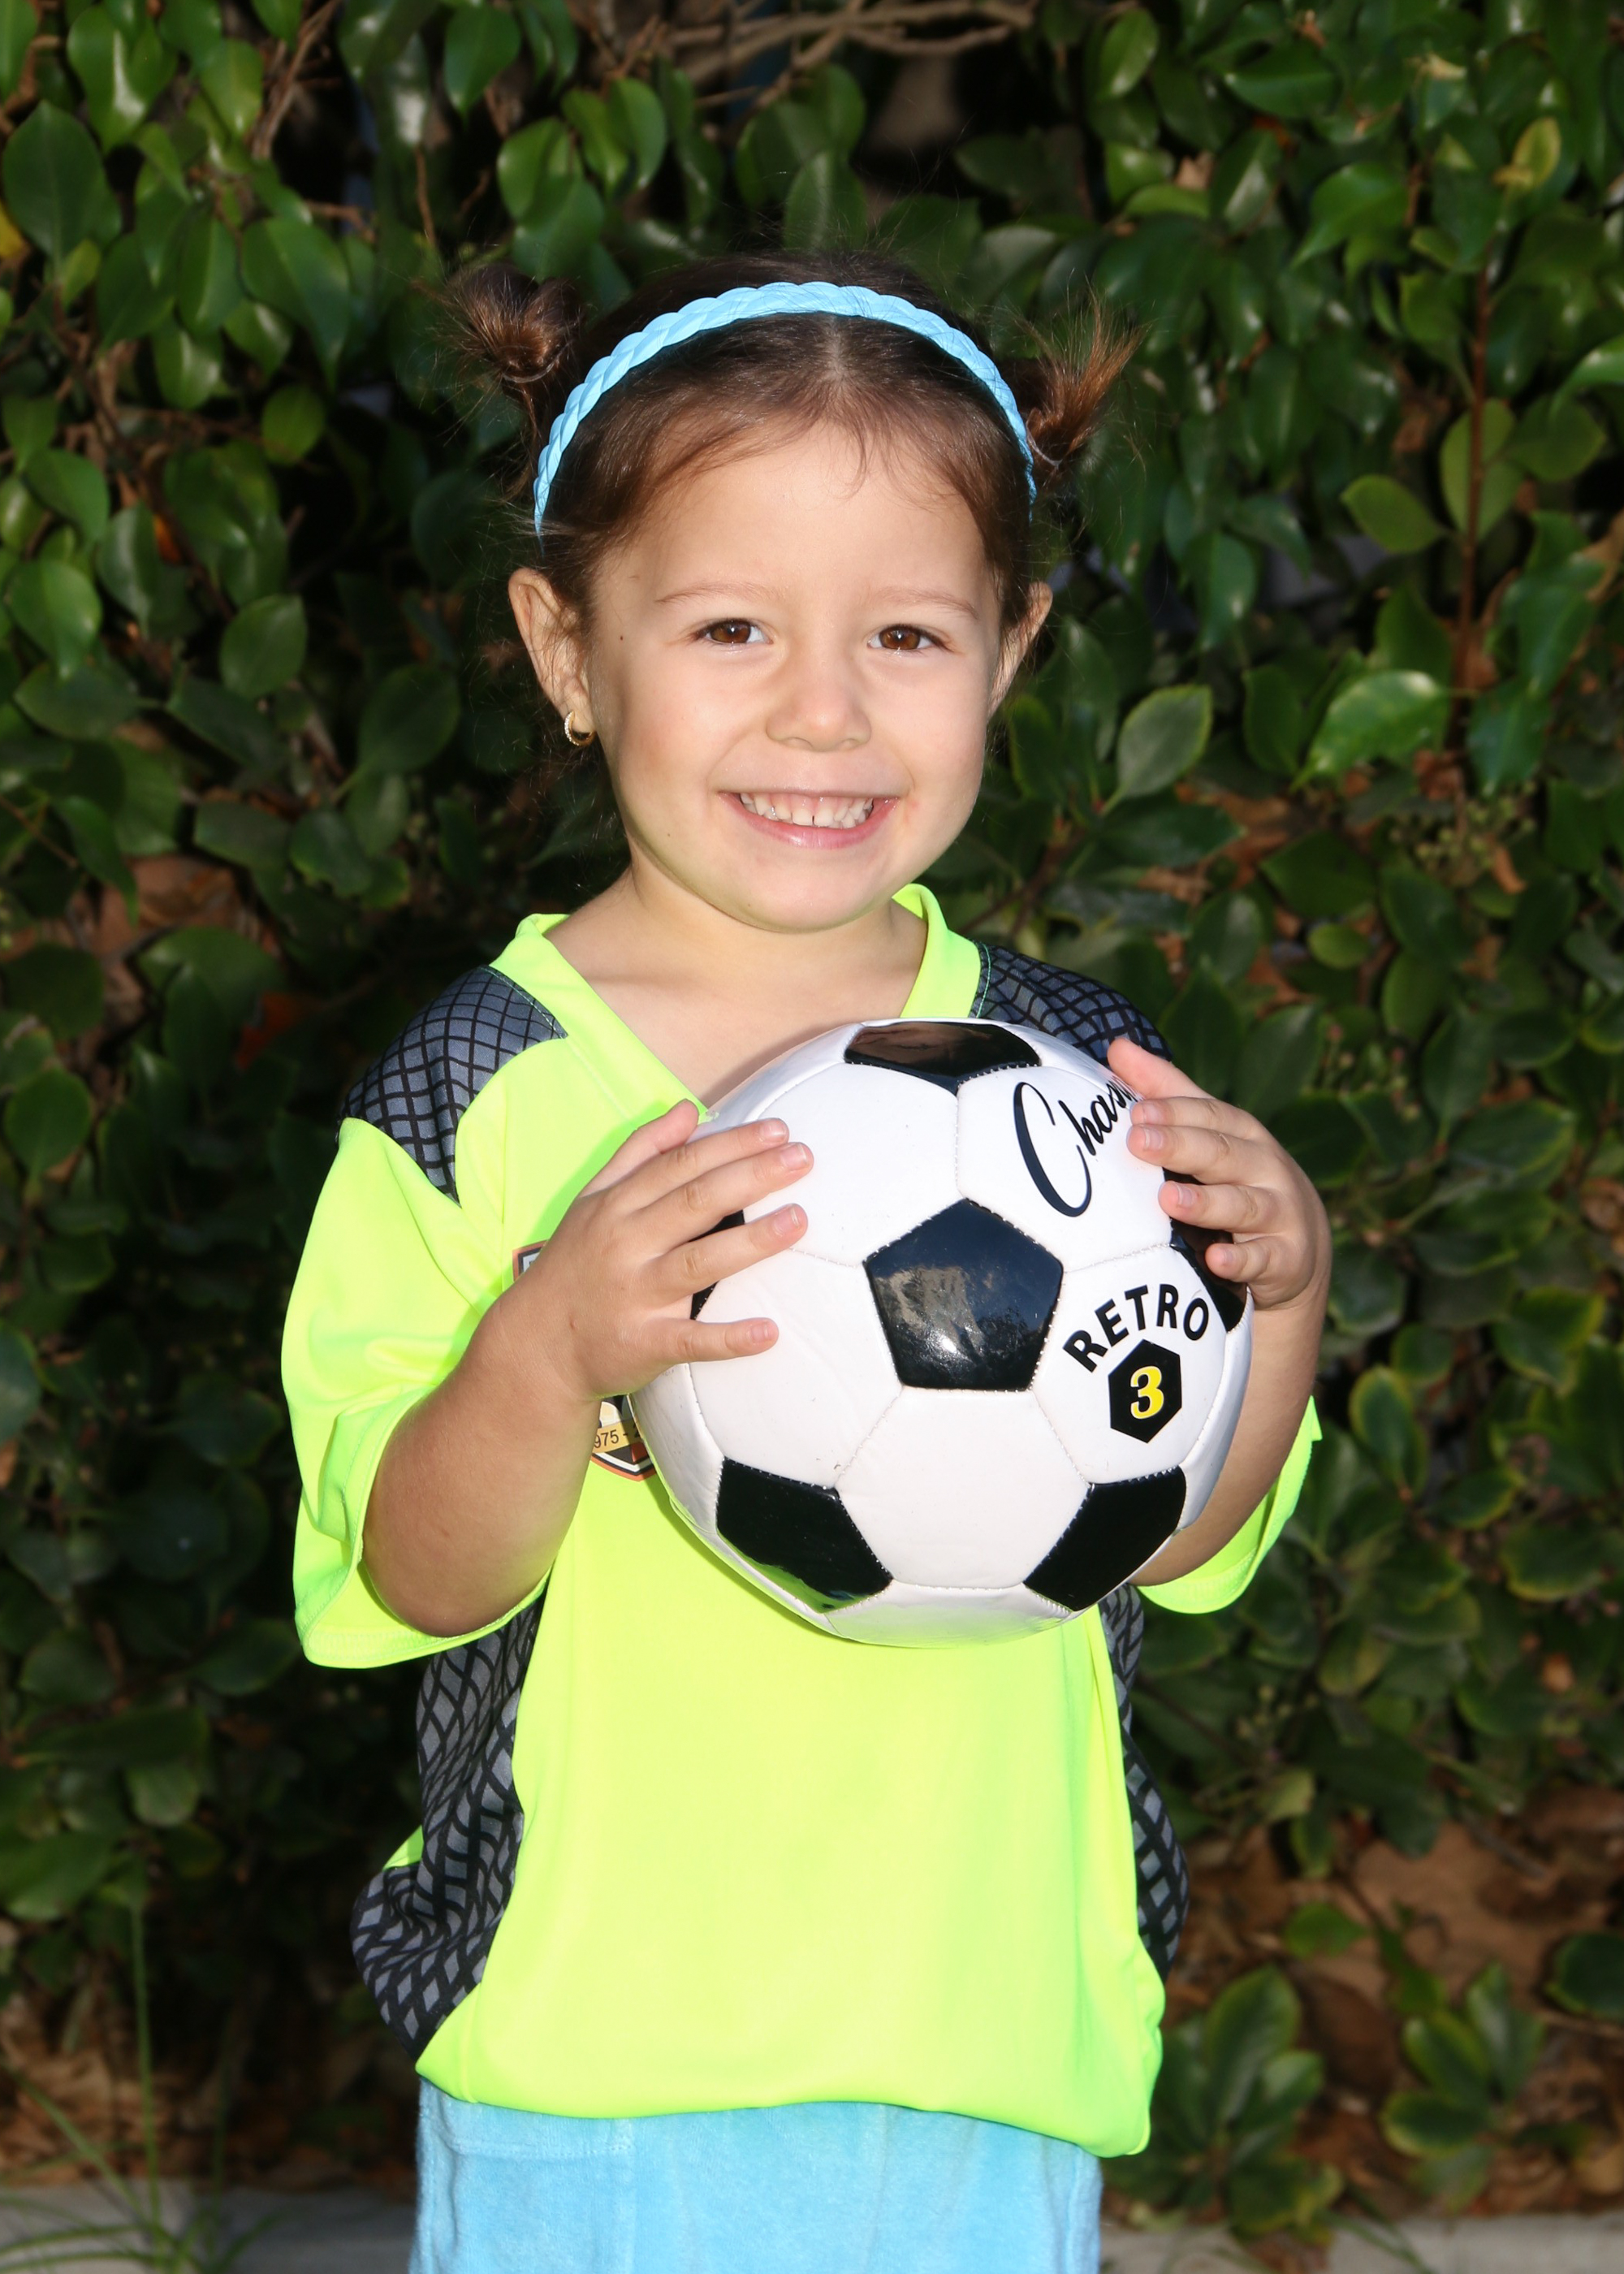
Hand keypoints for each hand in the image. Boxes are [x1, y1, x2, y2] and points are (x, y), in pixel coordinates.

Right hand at [491, 1100, 810, 1406]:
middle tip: (803, 1158)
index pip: (680, 1166)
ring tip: (798, 1221)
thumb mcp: (594, 1200)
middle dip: (750, 1176)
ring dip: (750, 1242)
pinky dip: (729, 1339)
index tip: (779, 1131)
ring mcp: (634, 1296)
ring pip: (698, 1264)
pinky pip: (690, 1341)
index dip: (731, 1145)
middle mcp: (626, 1245)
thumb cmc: (577, 1263)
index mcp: (617, 1207)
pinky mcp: (643, 1344)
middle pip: (694, 1203)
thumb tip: (688, 1109)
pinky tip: (769, 1331)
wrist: (536, 1344)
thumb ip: (641, 1152)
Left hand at [1108, 1036, 1330, 1314]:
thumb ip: (1166, 1092)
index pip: (1209, 1116)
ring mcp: (1278, 1213)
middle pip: (1222, 1153)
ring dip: (1206, 1203)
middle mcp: (1264, 1167)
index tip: (1135, 1112)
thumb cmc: (1239, 1178)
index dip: (1173, 1112)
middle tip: (1138, 1142)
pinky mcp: (1286, 1258)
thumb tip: (1117, 1046)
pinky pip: (1263, 1259)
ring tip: (1168, 1199)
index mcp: (1242, 1134)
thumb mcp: (1211, 1133)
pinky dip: (1241, 1260)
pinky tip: (1216, 1260)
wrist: (1299, 1247)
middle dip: (1181, 1146)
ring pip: (1242, 1204)